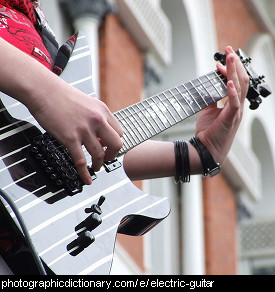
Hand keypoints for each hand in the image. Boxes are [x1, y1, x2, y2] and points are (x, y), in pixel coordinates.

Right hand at [31, 80, 122, 184]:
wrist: (43, 90)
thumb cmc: (61, 95)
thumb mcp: (87, 102)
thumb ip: (96, 117)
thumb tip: (99, 134)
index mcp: (102, 111)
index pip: (119, 132)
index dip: (115, 143)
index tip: (109, 148)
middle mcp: (97, 120)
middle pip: (116, 144)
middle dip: (112, 155)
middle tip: (106, 159)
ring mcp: (84, 130)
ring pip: (100, 155)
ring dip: (99, 165)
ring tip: (96, 168)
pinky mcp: (70, 138)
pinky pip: (81, 161)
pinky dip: (85, 173)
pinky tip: (86, 179)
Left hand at [194, 46, 248, 164]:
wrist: (206, 150)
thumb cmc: (209, 132)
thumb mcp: (208, 112)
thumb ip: (211, 100)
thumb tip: (208, 89)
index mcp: (233, 104)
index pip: (236, 82)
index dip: (229, 70)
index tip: (220, 61)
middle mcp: (237, 106)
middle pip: (241, 80)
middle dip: (235, 64)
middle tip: (228, 50)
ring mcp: (236, 113)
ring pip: (239, 88)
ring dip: (234, 71)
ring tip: (230, 57)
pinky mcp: (231, 119)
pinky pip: (234, 103)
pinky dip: (231, 92)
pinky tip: (227, 81)